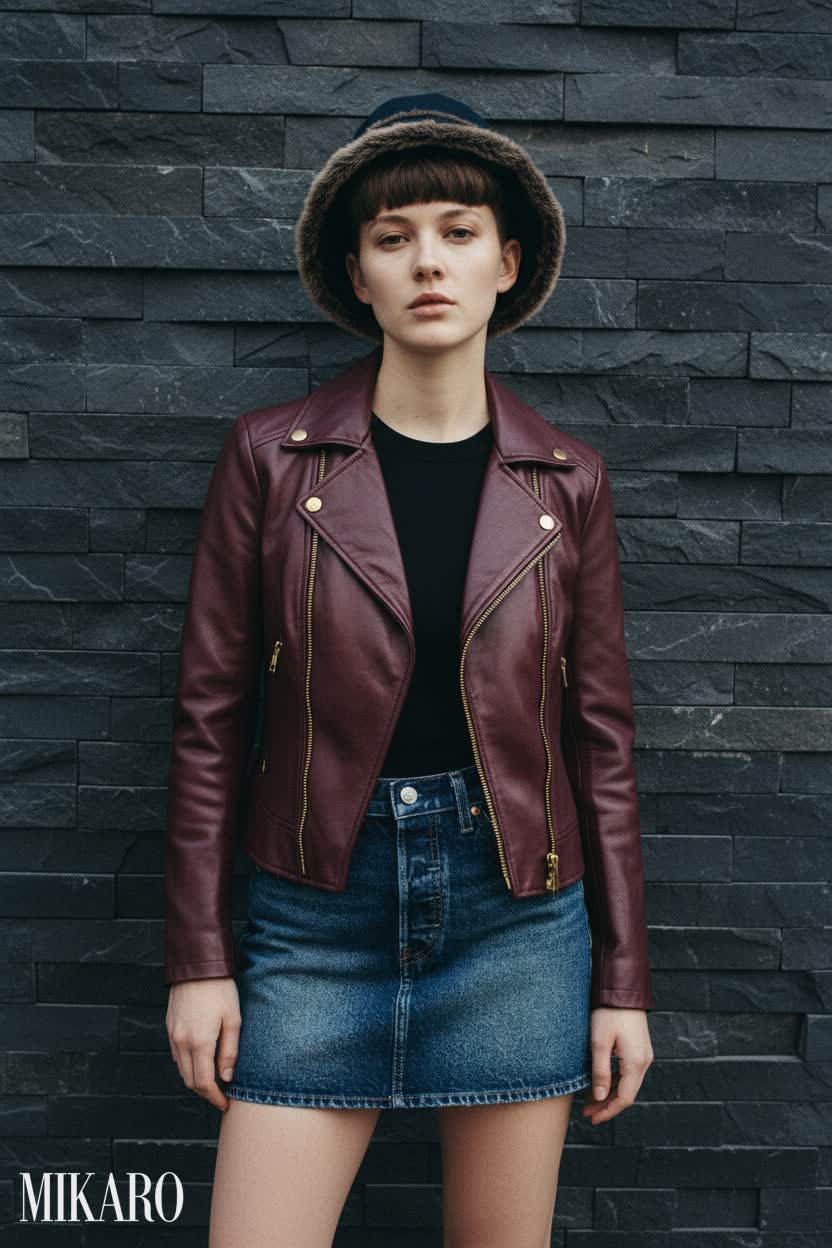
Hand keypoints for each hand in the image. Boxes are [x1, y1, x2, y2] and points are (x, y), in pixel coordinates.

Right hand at [166, 977, 241, 1111]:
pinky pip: (176, 1055)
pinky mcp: (170, 1027)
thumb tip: (226, 1077)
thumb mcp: (233, 1019)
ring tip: (213, 1081)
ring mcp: (173, 1035)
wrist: (196, 965)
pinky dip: (187, 1065)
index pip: (204, 1083)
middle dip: (205, 1093)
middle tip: (221, 1096)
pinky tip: (200, 1061)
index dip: (215, 1098)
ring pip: (181, 1069)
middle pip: (190, 1081)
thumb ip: (229, 1051)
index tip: (226, 1104)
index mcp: (200, 1043)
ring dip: (195, 1080)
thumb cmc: (220, 989)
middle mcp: (182, 1043)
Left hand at [581, 1007, 652, 1124]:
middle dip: (607, 1105)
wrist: (623, 988)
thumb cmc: (609, 1013)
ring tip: (591, 1100)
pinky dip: (616, 1082)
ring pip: (629, 1084)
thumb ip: (600, 1072)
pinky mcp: (640, 1048)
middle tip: (587, 1112)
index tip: (591, 1118)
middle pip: (627, 1094)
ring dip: (611, 1095)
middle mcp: (644, 1061)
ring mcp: (644, 1054)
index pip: (624, 1098)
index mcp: (635, 1063)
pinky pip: (629, 1073)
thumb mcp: (599, 1042)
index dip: (607, 1111)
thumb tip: (598, 1097)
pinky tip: (603, 1083)